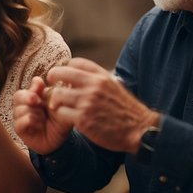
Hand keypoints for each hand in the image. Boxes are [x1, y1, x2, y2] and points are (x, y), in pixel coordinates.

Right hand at [14, 76, 73, 153]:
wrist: (61, 140)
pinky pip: (20, 121)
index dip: (35, 86)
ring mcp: (21, 117)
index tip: (41, 87)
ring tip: (43, 119)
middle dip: (28, 97)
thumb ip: (50, 94)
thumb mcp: (60, 106)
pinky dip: (30, 121)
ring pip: (19, 109)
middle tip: (37, 101)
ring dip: (34, 113)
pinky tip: (39, 125)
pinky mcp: (19, 129)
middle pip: (19, 95)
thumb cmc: (60, 121)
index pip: (30, 86)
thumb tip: (40, 80)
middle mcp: (26, 105)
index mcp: (35, 96)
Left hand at [43, 59, 157, 152]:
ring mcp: (87, 102)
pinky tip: (66, 118)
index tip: (64, 78)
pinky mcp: (83, 119)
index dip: (65, 69)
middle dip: (52, 80)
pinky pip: (61, 113)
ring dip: (54, 101)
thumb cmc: (127, 111)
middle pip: (59, 73)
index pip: (74, 62)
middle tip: (53, 89)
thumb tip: (82, 75)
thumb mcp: (115, 87)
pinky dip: (61, 115)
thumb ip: (98, 81)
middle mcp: (94, 86)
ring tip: (58, 106)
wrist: (140, 130)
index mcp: (102, 76)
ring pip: (56, 95)